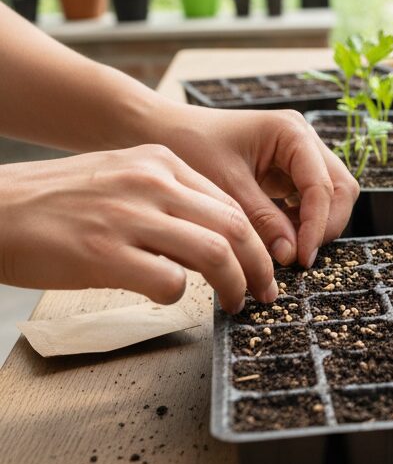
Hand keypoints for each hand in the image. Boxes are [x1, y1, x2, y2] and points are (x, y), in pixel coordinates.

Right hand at [0, 145, 277, 310]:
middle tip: (264, 290)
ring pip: (215, 252)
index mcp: (159, 161)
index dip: (254, 238)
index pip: (229, 201)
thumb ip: (168, 198)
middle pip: (234, 226)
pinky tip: (168, 297)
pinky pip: (169, 281)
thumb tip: (213, 237)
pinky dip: (179, 295)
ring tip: (236, 302)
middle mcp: (151, 182)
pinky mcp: (103, 253)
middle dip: (259, 264)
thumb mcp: (121, 177)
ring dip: (235, 284)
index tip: (261, 262)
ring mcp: (128, 216)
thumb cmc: (56, 201)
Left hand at [152, 106, 358, 269]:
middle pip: (340, 188)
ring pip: (331, 196)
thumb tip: (291, 255)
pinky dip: (302, 222)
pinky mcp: (289, 170)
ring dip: (316, 225)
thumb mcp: (225, 186)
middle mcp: (304, 139)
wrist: (163, 131)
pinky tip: (279, 238)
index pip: (323, 185)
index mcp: (292, 132)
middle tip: (300, 257)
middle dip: (325, 225)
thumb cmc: (190, 146)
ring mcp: (300, 154)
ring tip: (287, 250)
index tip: (301, 258)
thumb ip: (262, 220)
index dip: (317, 225)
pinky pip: (310, 200)